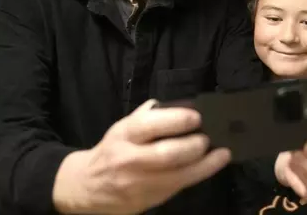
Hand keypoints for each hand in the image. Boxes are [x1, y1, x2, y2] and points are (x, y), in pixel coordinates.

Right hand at [53, 99, 230, 213]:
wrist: (85, 187)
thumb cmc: (112, 150)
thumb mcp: (123, 127)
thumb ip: (148, 116)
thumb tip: (181, 104)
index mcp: (125, 134)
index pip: (151, 124)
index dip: (178, 120)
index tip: (198, 117)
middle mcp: (130, 159)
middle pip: (168, 154)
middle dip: (194, 145)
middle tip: (208, 138)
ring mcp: (139, 183)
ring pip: (178, 176)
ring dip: (205, 164)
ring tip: (220, 153)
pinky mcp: (148, 201)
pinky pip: (178, 188)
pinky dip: (198, 175)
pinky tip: (212, 166)